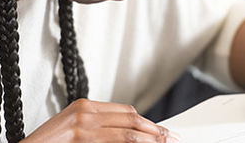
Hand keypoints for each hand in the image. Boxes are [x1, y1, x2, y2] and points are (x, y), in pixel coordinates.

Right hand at [22, 98, 180, 142]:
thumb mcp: (73, 129)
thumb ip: (98, 127)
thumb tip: (129, 135)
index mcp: (85, 106)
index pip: (126, 112)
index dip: (148, 123)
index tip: (162, 131)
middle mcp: (86, 113)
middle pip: (130, 120)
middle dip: (154, 131)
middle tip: (171, 138)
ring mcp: (83, 128)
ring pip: (126, 134)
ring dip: (149, 141)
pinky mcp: (80, 140)